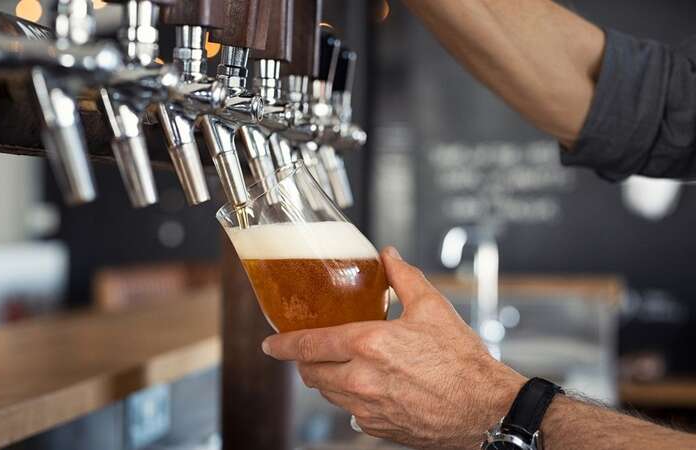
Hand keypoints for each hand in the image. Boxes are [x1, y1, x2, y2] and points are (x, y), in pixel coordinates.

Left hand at [262, 247, 525, 449]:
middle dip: (304, 361)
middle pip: (311, 372)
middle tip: (310, 351)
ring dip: (327, 378)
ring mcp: (367, 409)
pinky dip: (350, 398)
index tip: (270, 344)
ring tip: (343, 364)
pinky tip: (369, 386)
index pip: (309, 345)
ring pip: (328, 394)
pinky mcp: (377, 429)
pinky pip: (350, 413)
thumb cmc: (462, 361)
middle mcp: (361, 379)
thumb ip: (403, 277)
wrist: (485, 409)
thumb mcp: (432, 308)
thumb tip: (388, 256)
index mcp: (369, 345)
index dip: (283, 344)